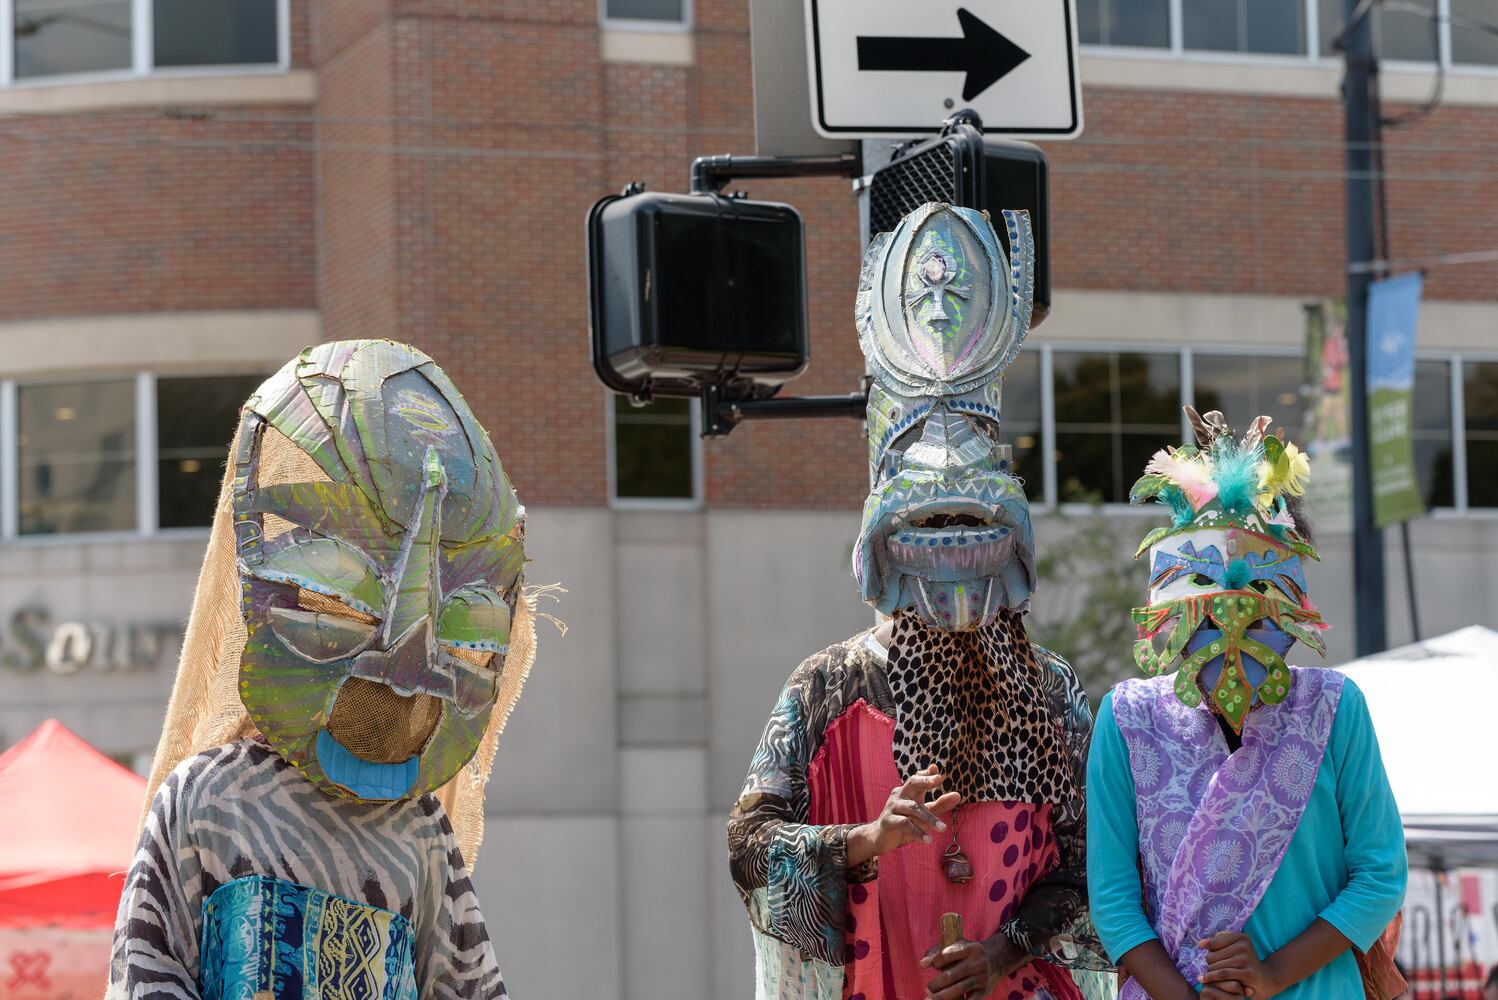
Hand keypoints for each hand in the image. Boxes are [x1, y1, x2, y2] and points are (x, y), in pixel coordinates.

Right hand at [845, 766, 960, 865]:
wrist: (881, 838)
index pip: (918, 778)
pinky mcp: (888, 821)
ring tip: (943, 828)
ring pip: (913, 808)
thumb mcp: (924, 813)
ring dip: (929, 818)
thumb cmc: (906, 822)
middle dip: (924, 780)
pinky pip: (905, 824)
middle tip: (937, 779)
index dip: (927, 773)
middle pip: (912, 783)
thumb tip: (958, 795)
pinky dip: (917, 832)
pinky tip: (928, 840)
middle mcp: (900, 795)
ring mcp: (893, 807)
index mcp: (908, 791)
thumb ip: (940, 804)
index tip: (936, 770)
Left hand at [920, 933, 1028, 999]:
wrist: (998, 958)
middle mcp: (977, 963)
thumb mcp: (959, 945)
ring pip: (959, 989)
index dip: (936, 961)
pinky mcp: (984, 991)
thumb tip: (922, 964)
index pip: (947, 955)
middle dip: (936, 984)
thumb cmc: (970, 952)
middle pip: (952, 975)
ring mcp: (981, 978)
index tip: (934, 965)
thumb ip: (938, 952)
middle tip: (927, 989)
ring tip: (930, 999)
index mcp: (970, 948)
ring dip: (942, 996)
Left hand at [1200, 932, 1279, 998]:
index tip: (1209, 957)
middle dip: (1209, 964)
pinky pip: (1223, 974)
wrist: (1262, 980)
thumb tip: (1201, 943)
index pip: (1214, 943)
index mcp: (1241, 937)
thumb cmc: (1242, 963)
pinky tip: (1204, 979)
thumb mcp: (1232, 950)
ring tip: (1206, 976)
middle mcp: (1245, 946)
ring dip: (1209, 973)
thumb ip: (1216, 944)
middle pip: (1213, 955)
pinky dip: (1212, 977)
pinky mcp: (1248, 973)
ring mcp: (1247, 959)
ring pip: (1216, 966)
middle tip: (1209, 970)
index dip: (1209, 951)